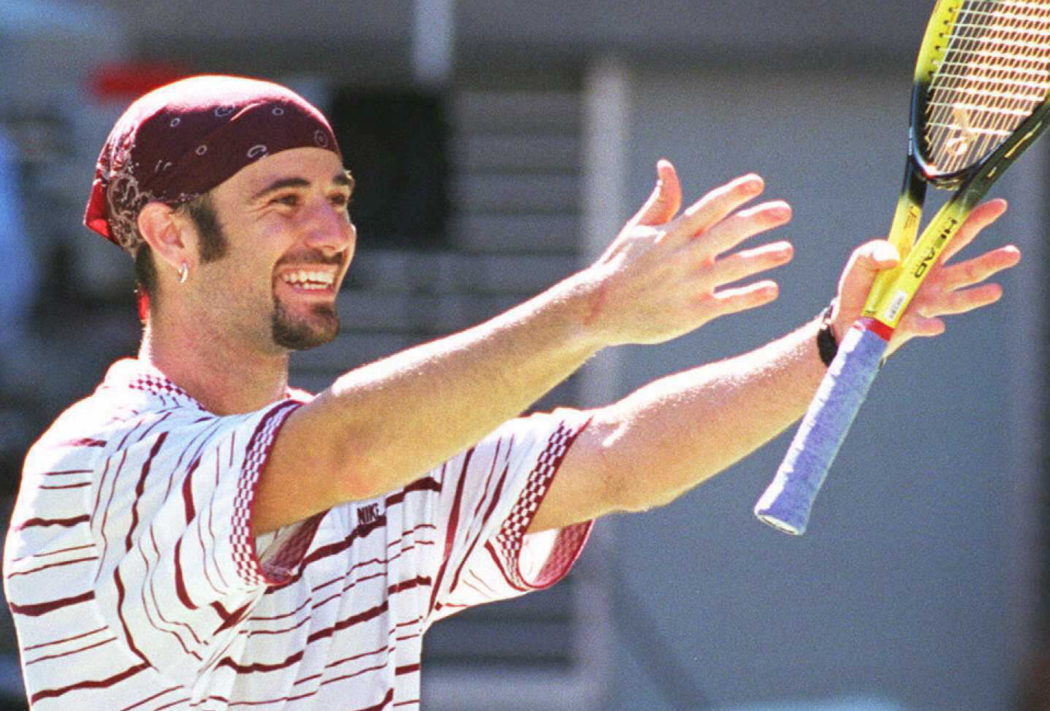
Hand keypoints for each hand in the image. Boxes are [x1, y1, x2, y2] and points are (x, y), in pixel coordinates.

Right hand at [583, 159, 793, 345]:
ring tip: (786, 250)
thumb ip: (661, 200)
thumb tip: (667, 166)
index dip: (733, 194)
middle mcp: (682, 257)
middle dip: (756, 220)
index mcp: (671, 234)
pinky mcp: (690, 313)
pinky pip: (726, 303)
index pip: (708, 208)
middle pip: (726, 233)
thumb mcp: (638, 230)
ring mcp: (687, 285)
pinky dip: (749, 296)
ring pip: (732, 268)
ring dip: (761, 257)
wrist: (599, 309)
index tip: (757, 183)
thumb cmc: (621, 266)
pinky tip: (772, 289)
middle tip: (784, 210)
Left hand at [831, 199, 1020, 354]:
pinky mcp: (911, 325)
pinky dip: (928, 325)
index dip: (972, 220)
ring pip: (955, 299)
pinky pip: (922, 324)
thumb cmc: (859, 288)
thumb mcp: (860, 262)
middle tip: (1014, 252)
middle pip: (965, 268)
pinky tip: (936, 326)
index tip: (997, 207)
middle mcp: (931, 281)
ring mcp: (925, 304)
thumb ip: (873, 251)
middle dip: (990, 260)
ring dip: (976, 296)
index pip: (950, 235)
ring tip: (996, 291)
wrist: (846, 322)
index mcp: (921, 258)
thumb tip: (894, 256)